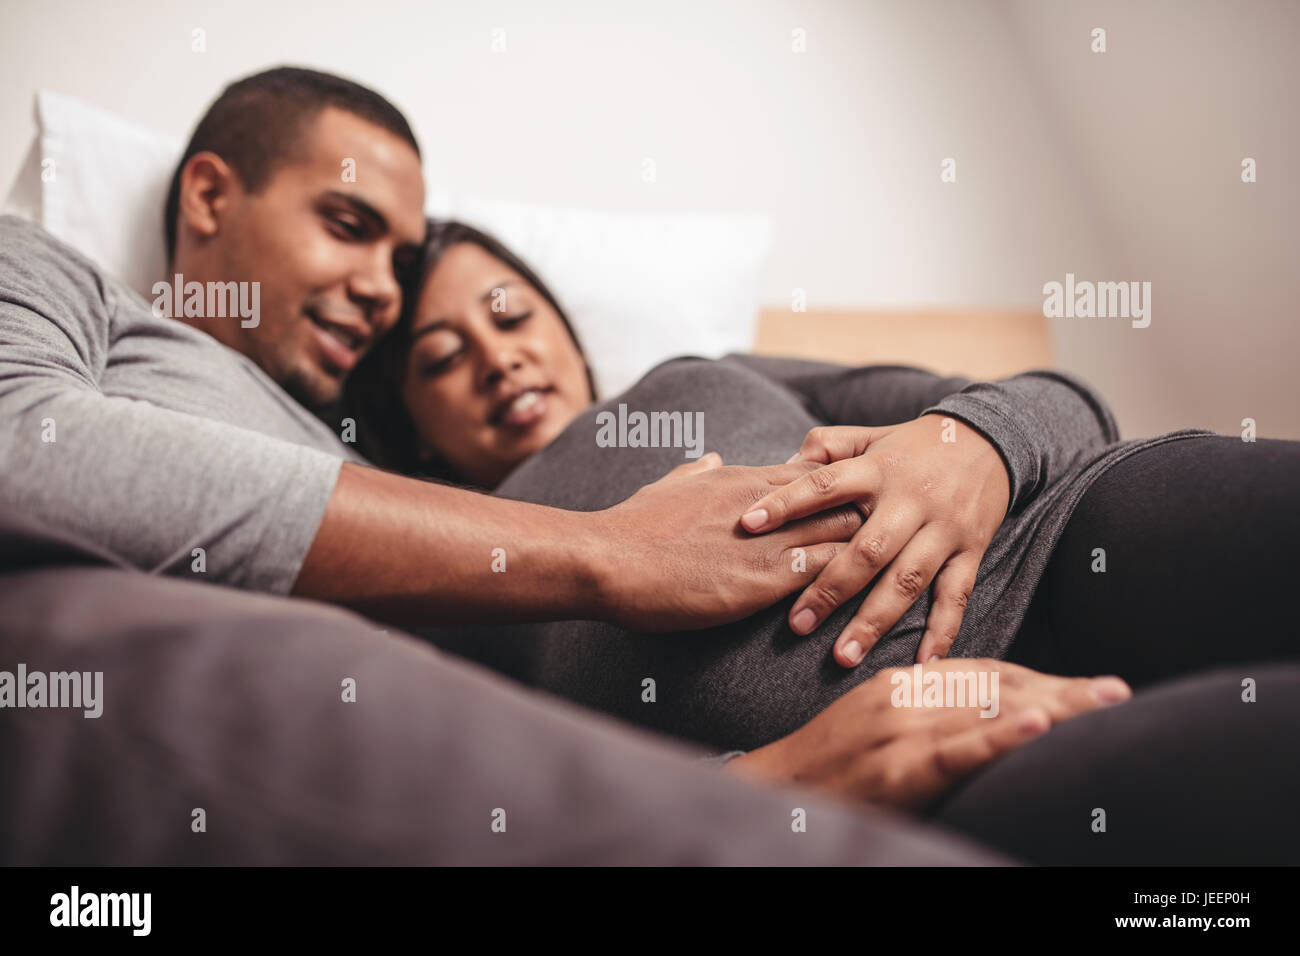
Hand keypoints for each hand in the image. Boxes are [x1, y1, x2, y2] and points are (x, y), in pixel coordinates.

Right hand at [592, 453, 864, 631]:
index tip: (851, 510)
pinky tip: (860, 597)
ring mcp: (768, 541)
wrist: (608, 559)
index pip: (814, 475)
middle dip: (865, 518)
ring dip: (864, 551)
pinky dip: (847, 582)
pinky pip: (826, 572)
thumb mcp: (668, 485)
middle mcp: (766, 504)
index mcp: (742, 478)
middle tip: (884, 539)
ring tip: (884, 569)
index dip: (837, 493)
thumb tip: (710, 458)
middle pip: (842, 498)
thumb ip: (695, 472)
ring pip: (844, 532)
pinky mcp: (764, 580)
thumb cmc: (631, 525)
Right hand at [726, 659, 1131, 810]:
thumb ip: (922, 712)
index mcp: (901, 683)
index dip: (1040, 678)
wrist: (775, 792)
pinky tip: (1038, 725)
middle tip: (1117, 691)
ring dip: (1054, 707)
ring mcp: (899, 731)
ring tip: (1104, 703)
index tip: (1085, 687)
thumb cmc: (828, 766)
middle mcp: (904, 696)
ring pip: (989, 710)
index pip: (986, 672)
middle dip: (1062, 690)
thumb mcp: (874, 724)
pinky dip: (1000, 737)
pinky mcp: (897, 770)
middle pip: (998, 686)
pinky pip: (957, 750)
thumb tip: (981, 714)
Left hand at [738, 416, 1010, 666]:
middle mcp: (910, 501)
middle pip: (867, 550)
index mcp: (877, 469)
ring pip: (906, 581)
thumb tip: (781, 465)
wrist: (992, 440)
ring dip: (874, 622)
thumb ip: (826, 446)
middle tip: (797, 625)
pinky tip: (922, 665)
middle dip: (830, 590)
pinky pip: (956, 596)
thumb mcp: (871, 435)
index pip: (825, 484)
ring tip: (843, 657)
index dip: (786, 503)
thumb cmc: (913, 445)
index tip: (748, 524)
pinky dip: (942, 633)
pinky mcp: (971, 551)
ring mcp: (943, 529)